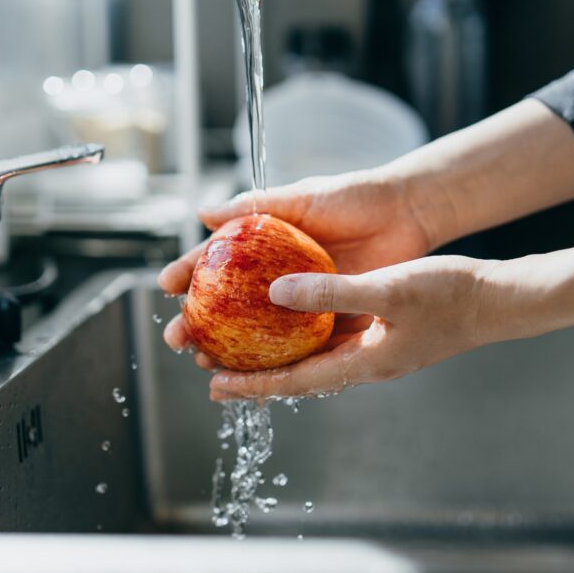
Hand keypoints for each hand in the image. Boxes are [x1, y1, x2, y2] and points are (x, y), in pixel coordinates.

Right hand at [159, 169, 433, 356]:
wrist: (407, 212)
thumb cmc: (355, 196)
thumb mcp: (303, 198)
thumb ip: (256, 207)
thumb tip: (202, 213)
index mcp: (268, 244)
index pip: (218, 261)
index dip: (190, 273)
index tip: (165, 288)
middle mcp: (281, 275)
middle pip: (231, 304)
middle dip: (200, 323)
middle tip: (179, 339)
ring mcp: (306, 298)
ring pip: (260, 331)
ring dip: (232, 350)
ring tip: (206, 362)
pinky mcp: (333, 316)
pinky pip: (301, 343)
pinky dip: (278, 360)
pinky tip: (256, 375)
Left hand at [207, 255, 501, 400]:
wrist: (496, 300)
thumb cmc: (450, 296)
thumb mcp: (388, 289)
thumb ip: (332, 292)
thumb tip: (276, 294)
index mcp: (364, 362)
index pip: (295, 382)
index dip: (253, 385)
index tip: (213, 385)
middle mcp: (365, 363)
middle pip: (298, 375)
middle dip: (254, 373)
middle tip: (211, 364)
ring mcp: (376, 351)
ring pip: (313, 358)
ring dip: (276, 354)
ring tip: (240, 345)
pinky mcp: (384, 334)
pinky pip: (333, 340)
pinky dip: (304, 334)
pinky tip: (291, 318)